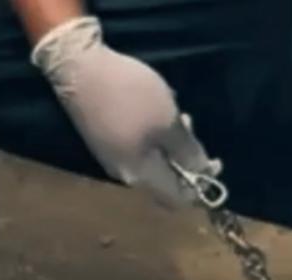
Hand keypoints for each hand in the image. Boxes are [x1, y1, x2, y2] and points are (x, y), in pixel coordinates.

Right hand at [32, 16, 219, 206]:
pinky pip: (137, 149)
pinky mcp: (104, 141)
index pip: (178, 200)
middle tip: (191, 127)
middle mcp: (125, 176)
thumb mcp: (168, 122)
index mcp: (141, 178)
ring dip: (169, 144)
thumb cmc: (130, 95)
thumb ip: (188, 152)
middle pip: (165, 181)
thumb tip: (202, 173)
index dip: (199, 186)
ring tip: (174, 114)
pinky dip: (152, 136)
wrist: (78, 67)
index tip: (213, 162)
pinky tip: (153, 112)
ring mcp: (111, 159)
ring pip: (152, 163)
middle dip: (185, 159)